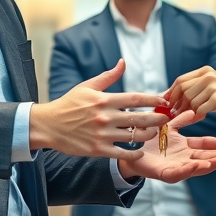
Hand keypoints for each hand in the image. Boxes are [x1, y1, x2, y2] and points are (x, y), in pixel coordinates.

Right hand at [30, 59, 168, 158]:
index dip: (153, 100)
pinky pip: (122, 153)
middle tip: (167, 118)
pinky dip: (134, 153)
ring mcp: (102, 135)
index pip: (136, 99)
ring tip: (154, 133)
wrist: (48, 125)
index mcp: (104, 100)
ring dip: (148, 135)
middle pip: (140, 118)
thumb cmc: (69, 104)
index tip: (164, 101)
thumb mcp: (87, 86)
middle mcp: (105, 117)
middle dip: (157, 118)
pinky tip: (140, 150)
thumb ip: (108, 76)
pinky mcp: (97, 150)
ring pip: (134, 136)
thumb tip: (123, 62)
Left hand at [117, 110, 215, 182]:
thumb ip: (181, 120)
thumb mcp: (168, 128)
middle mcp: (183, 159)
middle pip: (205, 160)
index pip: (203, 148)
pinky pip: (179, 172)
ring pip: (196, 168)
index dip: (215, 147)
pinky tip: (198, 166)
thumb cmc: (150, 141)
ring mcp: (175, 168)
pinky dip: (189, 169)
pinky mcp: (165, 174)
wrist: (131, 153)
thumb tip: (194, 110)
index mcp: (185, 149)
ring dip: (210, 165)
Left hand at [166, 66, 215, 120]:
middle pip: (182, 90)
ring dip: (188, 111)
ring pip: (190, 101)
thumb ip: (194, 89)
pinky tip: (201, 117)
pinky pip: (199, 109)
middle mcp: (209, 75)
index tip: (166, 104)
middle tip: (175, 114)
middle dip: (176, 103)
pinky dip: (197, 116)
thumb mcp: (212, 88)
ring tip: (192, 116)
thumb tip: (169, 97)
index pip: (180, 80)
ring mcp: (213, 86)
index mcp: (205, 71)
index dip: (171, 93)